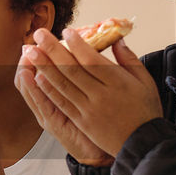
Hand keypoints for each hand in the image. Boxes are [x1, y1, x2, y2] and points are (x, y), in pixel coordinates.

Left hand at [20, 28, 161, 158]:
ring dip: (43, 66)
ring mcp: (88, 109)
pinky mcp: (81, 121)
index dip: (77, 44)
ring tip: (30, 51)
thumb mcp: (145, 81)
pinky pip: (61, 103)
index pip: (92, 59)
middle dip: (52, 49)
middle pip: (71, 69)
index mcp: (117, 82)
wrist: (142, 143)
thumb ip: (129, 59)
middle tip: (38, 34)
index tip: (65, 31)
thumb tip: (116, 38)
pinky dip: (48, 89)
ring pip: (62, 84)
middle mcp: (100, 95)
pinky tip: (36, 77)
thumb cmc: (145, 110)